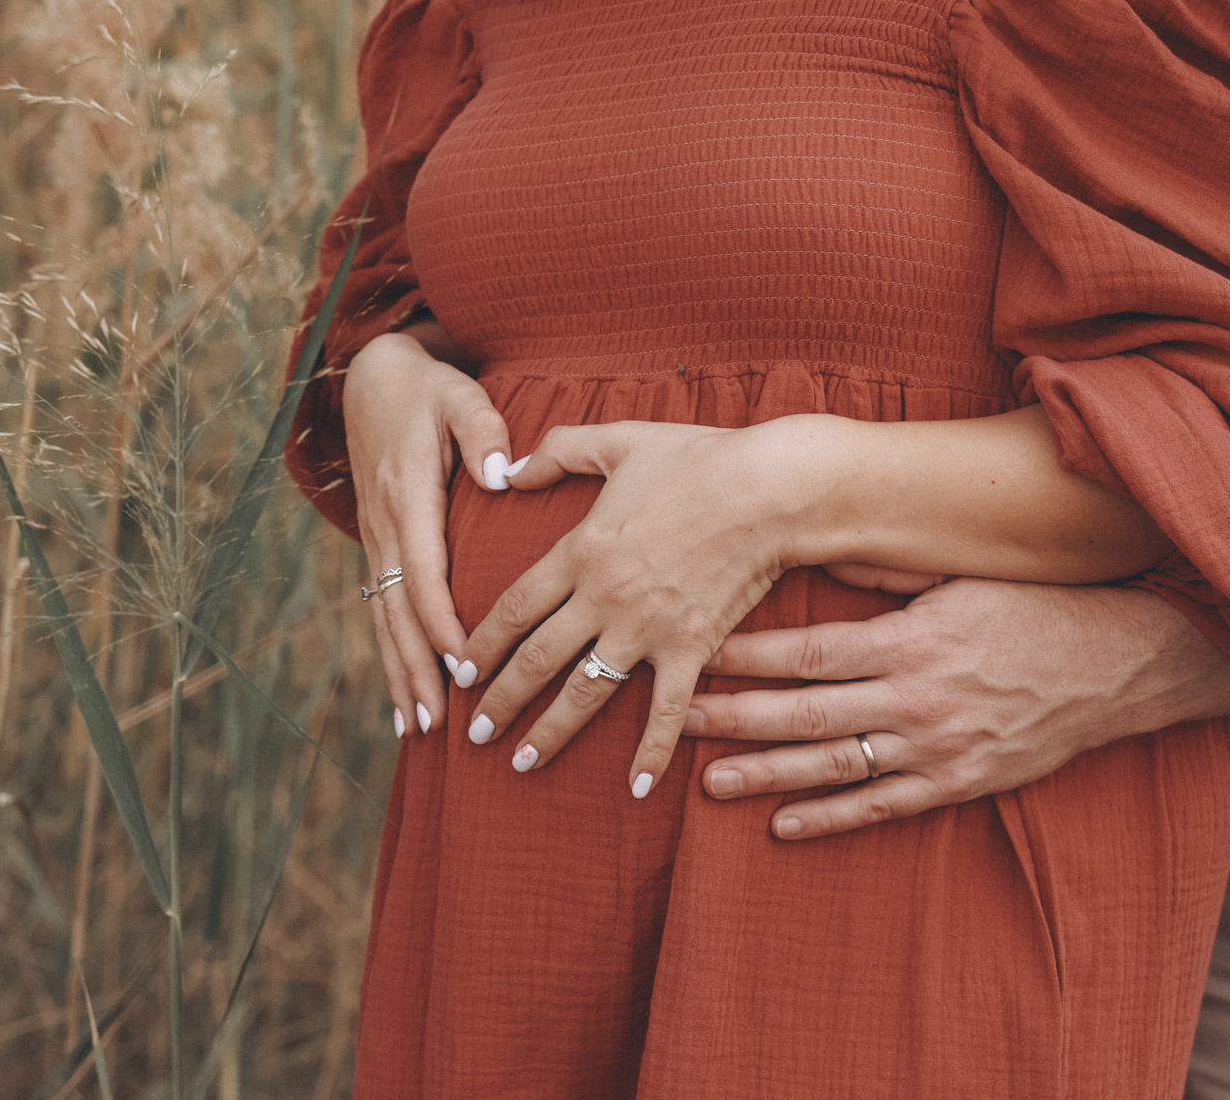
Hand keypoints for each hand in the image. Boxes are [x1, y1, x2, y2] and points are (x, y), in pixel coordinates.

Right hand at [344, 330, 515, 741]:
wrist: (373, 377)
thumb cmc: (428, 388)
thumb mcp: (459, 394)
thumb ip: (483, 430)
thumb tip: (502, 476)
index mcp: (409, 495)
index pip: (423, 572)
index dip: (441, 623)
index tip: (465, 666)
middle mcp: (386, 525)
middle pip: (398, 610)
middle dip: (416, 668)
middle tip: (437, 721)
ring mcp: (376, 538)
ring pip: (384, 618)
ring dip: (399, 672)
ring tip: (415, 728)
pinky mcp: (379, 544)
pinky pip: (382, 608)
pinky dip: (391, 653)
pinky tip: (401, 695)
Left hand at [459, 419, 800, 796]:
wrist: (769, 490)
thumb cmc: (698, 459)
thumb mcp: (618, 441)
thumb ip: (558, 450)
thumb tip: (512, 469)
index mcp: (580, 550)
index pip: (513, 608)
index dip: (481, 643)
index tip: (460, 671)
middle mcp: (603, 597)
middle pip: (536, 659)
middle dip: (500, 700)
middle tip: (474, 733)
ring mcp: (647, 628)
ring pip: (585, 692)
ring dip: (549, 732)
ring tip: (521, 762)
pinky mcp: (692, 648)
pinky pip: (666, 711)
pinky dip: (651, 752)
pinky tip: (634, 788)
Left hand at [683, 576, 1228, 837]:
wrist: (1116, 666)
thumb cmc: (1033, 609)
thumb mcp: (959, 579)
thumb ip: (889, 579)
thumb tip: (823, 558)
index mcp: (911, 640)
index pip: (809, 653)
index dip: (747, 658)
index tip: (696, 656)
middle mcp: (917, 698)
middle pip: (806, 713)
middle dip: (734, 718)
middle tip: (677, 721)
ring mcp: (937, 748)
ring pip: (834, 766)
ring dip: (767, 775)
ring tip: (709, 783)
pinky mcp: (959, 782)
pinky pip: (883, 807)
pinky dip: (831, 818)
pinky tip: (783, 824)